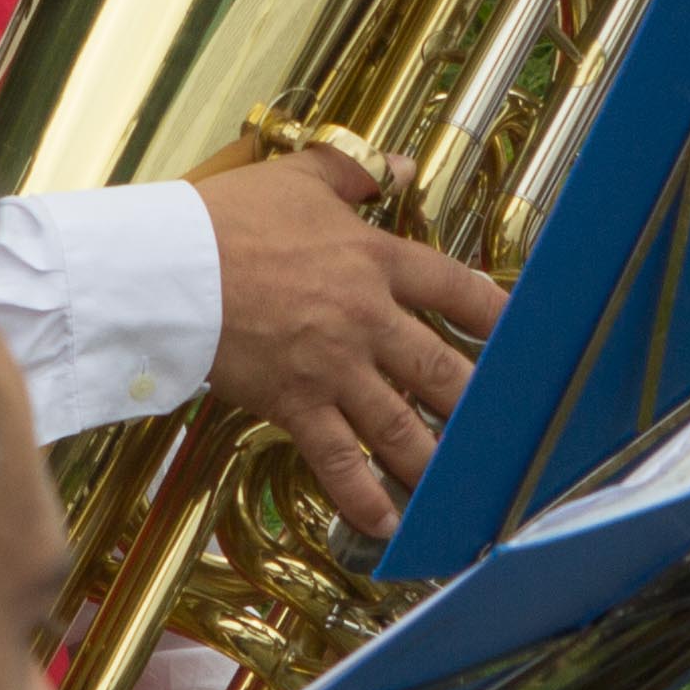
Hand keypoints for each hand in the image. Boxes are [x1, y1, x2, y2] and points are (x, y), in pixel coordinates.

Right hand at [195, 148, 501, 541]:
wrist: (167, 266)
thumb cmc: (225, 219)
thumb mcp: (298, 177)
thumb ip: (352, 172)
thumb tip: (396, 165)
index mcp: (374, 260)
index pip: (457, 288)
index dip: (496, 314)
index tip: (522, 335)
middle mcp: (366, 318)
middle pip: (442, 368)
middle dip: (476, 401)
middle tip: (504, 426)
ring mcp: (334, 367)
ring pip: (402, 424)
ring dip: (434, 460)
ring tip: (459, 486)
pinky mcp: (295, 404)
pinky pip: (339, 460)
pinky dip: (364, 497)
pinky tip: (386, 523)